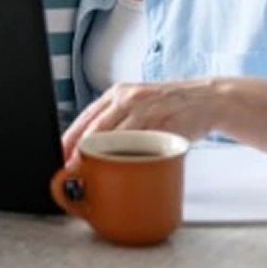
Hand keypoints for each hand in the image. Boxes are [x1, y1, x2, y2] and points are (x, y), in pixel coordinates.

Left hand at [61, 79, 221, 161]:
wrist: (205, 99)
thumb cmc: (168, 107)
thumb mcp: (137, 106)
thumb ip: (116, 122)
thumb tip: (89, 147)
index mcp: (117, 94)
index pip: (85, 118)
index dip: (69, 139)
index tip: (60, 157)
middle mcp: (127, 97)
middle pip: (95, 127)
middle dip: (80, 151)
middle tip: (72, 171)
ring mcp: (144, 108)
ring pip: (115, 136)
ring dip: (101, 157)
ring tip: (92, 173)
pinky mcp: (162, 122)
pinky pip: (141, 142)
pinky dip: (129, 157)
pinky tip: (123, 167)